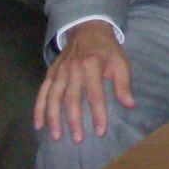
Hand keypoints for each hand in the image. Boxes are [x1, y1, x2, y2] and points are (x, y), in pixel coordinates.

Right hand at [33, 21, 134, 143]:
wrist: (88, 29)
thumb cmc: (106, 50)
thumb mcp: (120, 62)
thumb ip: (124, 84)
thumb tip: (130, 105)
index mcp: (92, 66)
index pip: (95, 94)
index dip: (98, 114)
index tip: (100, 132)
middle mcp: (73, 69)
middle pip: (71, 98)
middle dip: (74, 120)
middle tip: (78, 140)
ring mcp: (60, 71)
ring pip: (53, 97)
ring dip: (53, 118)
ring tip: (56, 136)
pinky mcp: (51, 73)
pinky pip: (42, 92)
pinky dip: (38, 108)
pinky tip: (38, 125)